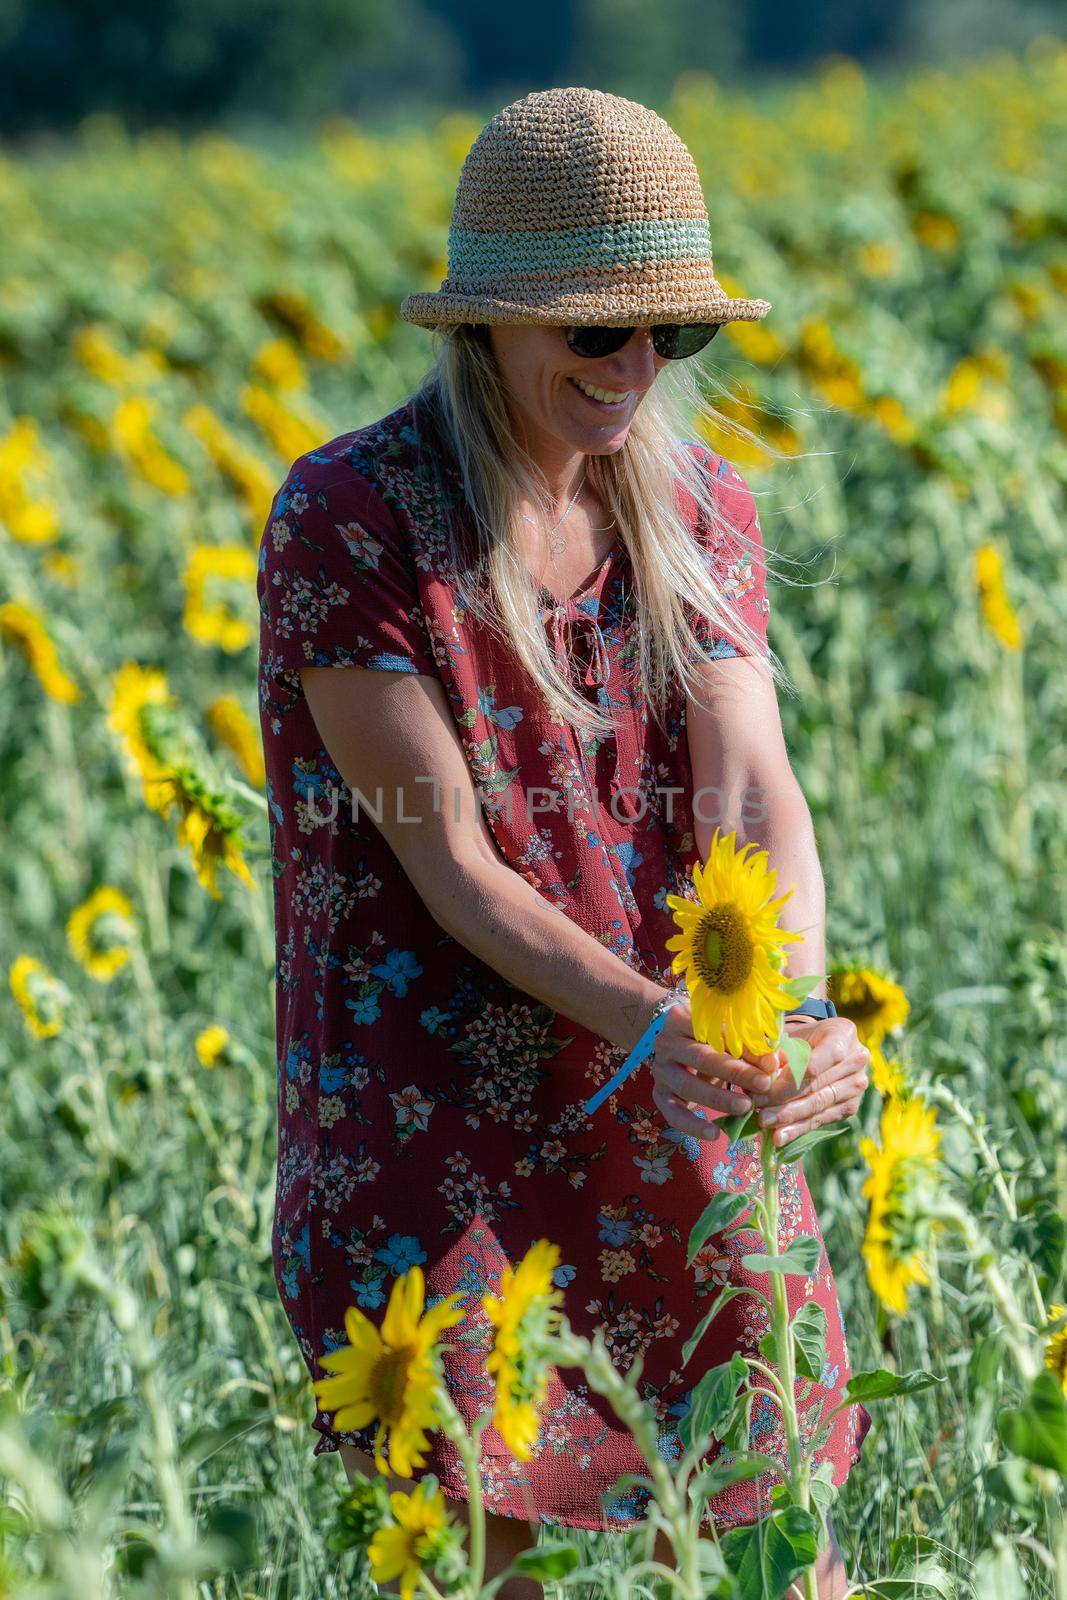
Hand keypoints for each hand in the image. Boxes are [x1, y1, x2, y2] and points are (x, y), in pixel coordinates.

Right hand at [648, 996, 786, 1141]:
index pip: (716, 1032)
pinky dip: (693, 1125)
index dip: (746, 1048)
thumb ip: (751, 1048)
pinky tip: (714, 1134)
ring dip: (719, 1099)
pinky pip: (673, 1113)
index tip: (772, 1064)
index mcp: (683, 1017)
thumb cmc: (711, 1039)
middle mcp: (666, 1041)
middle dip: (736, 1073)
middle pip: (702, 1057)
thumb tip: (773, 1063)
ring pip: (687, 1085)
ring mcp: (660, 1069)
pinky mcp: (659, 1093)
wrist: (678, 1045)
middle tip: (764, 1085)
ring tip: (746, 1107)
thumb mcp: (729, 1037)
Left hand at [750, 1015, 870, 1147]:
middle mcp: (857, 1059)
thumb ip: (776, 1052)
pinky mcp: (851, 1106)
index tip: (763, 1089)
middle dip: (783, 1100)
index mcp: (843, 1034)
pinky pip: (822, 1119)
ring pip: (819, 1105)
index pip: (816, 1062)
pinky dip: (798, 1128)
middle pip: (817, 1085)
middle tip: (758, 1110)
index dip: (789, 1079)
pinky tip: (779, 1136)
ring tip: (764, 1122)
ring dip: (789, 1117)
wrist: (817, 1047)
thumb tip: (766, 1072)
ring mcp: (857, 1085)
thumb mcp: (786, 1036)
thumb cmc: (798, 1038)